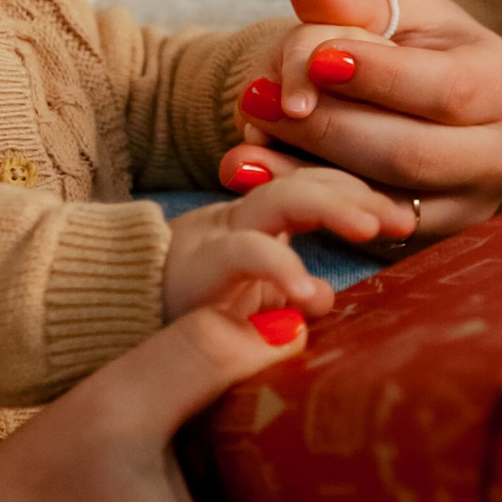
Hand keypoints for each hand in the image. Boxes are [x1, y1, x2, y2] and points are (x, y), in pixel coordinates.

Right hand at [161, 162, 413, 325]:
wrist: (98, 315)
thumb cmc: (183, 317)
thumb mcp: (247, 301)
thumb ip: (287, 295)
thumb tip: (329, 301)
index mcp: (257, 222)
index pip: (317, 187)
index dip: (359, 194)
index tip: (403, 217)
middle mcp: (238, 219)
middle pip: (307, 184)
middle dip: (357, 195)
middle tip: (400, 218)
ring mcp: (215, 235)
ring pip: (280, 201)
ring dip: (330, 209)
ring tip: (369, 230)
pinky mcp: (196, 264)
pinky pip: (245, 253)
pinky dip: (282, 267)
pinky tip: (310, 294)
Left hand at [222, 0, 501, 242]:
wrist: (406, 94)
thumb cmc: (402, 37)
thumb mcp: (384, 5)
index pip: (445, 90)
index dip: (378, 78)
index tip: (316, 61)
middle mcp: (501, 156)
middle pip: (409, 154)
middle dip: (328, 127)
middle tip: (258, 98)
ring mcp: (468, 208)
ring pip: (382, 202)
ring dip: (304, 171)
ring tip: (247, 136)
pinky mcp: (427, 242)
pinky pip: (364, 232)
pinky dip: (306, 200)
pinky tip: (254, 174)